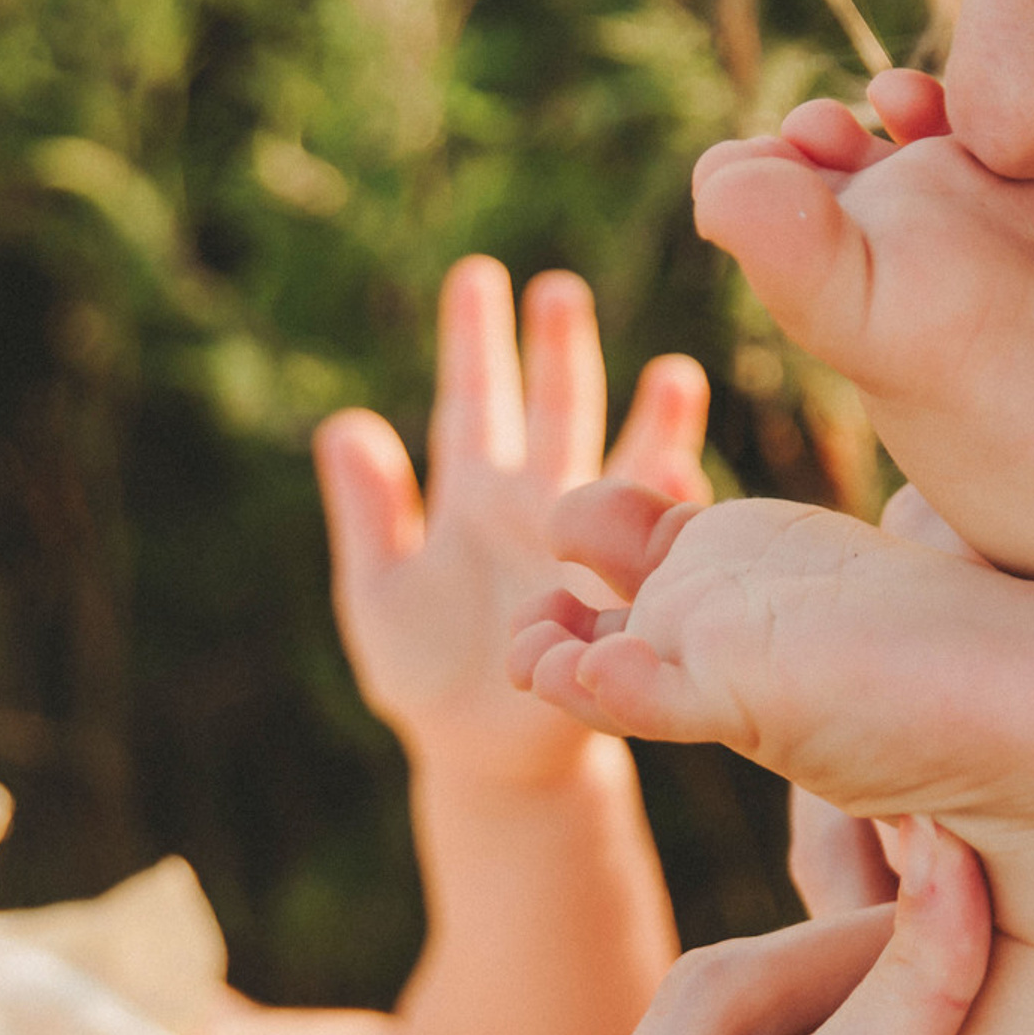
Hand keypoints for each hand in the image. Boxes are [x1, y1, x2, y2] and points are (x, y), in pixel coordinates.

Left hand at [317, 257, 710, 788]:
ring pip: (622, 471)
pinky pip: (653, 550)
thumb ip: (368, 513)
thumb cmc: (429, 677)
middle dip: (558, 353)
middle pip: (552, 413)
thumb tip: (345, 424)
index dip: (475, 340)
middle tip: (561, 288)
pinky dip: (671, 512)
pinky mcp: (621, 600)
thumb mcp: (379, 593)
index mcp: (473, 496)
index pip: (473, 401)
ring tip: (673, 374)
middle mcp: (535, 509)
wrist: (487, 760)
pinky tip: (689, 478)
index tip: (479, 274)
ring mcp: (584, 552)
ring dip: (649, 423)